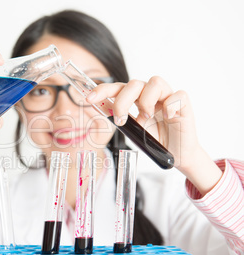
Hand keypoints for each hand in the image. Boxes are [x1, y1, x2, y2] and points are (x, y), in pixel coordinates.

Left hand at [87, 76, 221, 194]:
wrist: (176, 154)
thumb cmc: (154, 140)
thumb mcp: (133, 130)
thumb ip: (120, 118)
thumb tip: (102, 110)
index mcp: (136, 99)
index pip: (118, 88)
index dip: (103, 90)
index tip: (89, 98)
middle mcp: (150, 94)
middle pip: (134, 83)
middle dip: (122, 101)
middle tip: (121, 120)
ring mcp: (167, 96)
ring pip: (154, 82)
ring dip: (146, 101)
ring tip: (147, 117)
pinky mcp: (183, 104)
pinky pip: (177, 94)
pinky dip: (170, 106)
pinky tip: (168, 117)